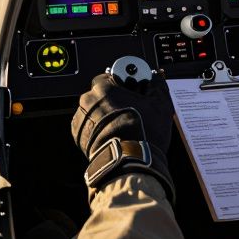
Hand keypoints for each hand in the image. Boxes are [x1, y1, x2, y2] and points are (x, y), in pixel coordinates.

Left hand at [71, 72, 174, 198]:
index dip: (122, 83)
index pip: (110, 76)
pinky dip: (98, 128)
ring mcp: (81, 118)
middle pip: (101, 93)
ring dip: (106, 114)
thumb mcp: (159, 105)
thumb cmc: (143, 134)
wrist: (130, 162)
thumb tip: (157, 77)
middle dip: (114, 100)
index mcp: (104, 87)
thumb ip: (157, 86)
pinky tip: (113, 134)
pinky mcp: (79, 134)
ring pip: (95, 110)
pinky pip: (89, 125)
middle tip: (130, 110)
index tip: (130, 89)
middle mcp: (88, 100)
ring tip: (122, 126)